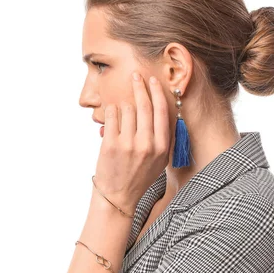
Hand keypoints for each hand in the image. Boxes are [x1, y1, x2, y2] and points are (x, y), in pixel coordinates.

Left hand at [94, 73, 170, 213]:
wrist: (119, 196)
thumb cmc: (140, 176)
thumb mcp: (160, 160)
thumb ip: (162, 137)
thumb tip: (161, 109)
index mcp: (162, 147)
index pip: (161, 112)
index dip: (156, 92)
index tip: (152, 81)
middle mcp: (147, 144)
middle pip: (144, 106)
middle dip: (139, 87)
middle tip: (136, 76)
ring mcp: (128, 144)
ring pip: (126, 109)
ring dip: (123, 104)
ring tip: (121, 109)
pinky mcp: (111, 145)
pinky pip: (111, 117)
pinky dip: (111, 112)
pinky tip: (112, 114)